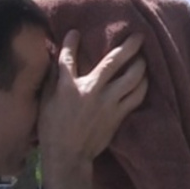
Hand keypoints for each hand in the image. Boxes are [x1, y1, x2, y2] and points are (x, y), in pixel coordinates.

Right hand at [37, 30, 147, 171]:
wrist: (68, 155)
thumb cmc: (52, 129)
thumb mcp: (45, 102)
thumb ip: (52, 79)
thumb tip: (54, 58)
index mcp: (67, 87)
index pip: (68, 58)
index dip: (71, 43)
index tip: (75, 33)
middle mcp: (90, 91)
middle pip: (113, 62)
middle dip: (128, 46)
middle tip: (139, 36)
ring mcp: (107, 103)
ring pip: (131, 78)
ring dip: (140, 65)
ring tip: (144, 59)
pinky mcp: (118, 115)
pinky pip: (137, 96)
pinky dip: (143, 86)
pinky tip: (144, 80)